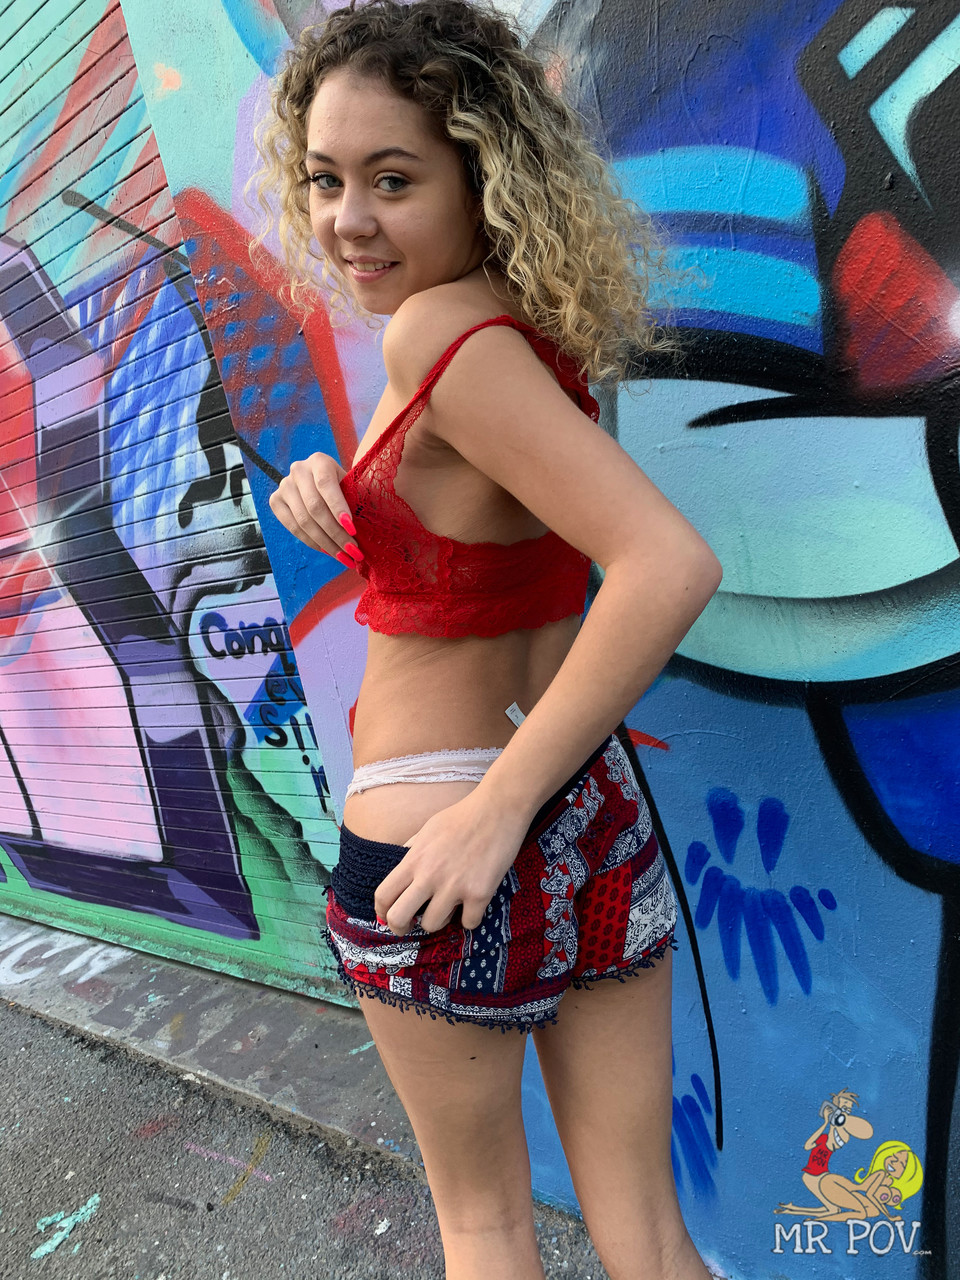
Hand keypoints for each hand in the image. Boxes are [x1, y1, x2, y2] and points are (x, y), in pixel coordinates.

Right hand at [267, 450, 363, 568]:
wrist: (323, 483)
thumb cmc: (345, 487)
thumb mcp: (353, 487)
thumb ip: (357, 501)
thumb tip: (361, 530)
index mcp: (319, 461)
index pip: (326, 484)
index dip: (338, 508)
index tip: (353, 530)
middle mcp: (298, 470)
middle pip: (314, 507)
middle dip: (336, 533)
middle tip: (353, 551)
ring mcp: (284, 486)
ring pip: (303, 521)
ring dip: (326, 543)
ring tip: (344, 557)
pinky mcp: (276, 501)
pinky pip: (293, 527)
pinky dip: (312, 542)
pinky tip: (327, 551)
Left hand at [374, 789, 532, 934]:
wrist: (498, 809)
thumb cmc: (462, 816)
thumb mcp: (427, 829)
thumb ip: (412, 850)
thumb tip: (398, 865)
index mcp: (414, 859)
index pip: (383, 895)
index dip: (381, 911)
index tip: (387, 916)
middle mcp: (429, 875)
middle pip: (398, 918)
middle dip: (400, 927)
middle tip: (411, 924)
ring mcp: (455, 886)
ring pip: (432, 925)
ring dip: (440, 920)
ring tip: (449, 907)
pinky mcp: (480, 893)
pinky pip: (468, 923)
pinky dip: (470, 918)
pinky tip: (474, 904)